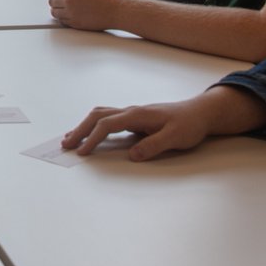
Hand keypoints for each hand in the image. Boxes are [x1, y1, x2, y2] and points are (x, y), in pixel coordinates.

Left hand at [48, 0, 119, 30]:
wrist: (116, 11)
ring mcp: (71, 13)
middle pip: (52, 0)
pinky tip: (69, 14)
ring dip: (57, 9)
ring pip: (54, 12)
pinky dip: (63, 17)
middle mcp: (69, 1)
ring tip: (63, 7)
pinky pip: (62, 20)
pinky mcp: (74, 23)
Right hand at [61, 99, 213, 159]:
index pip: (108, 124)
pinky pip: (107, 118)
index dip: (93, 138)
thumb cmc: (189, 125)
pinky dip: (93, 125)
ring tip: (70, 139)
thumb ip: (154, 145)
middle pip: (98, 116)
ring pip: (100, 114)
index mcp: (138, 115)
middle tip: (66, 145)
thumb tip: (132, 155)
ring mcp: (132, 113)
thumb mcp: (176, 138)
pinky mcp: (134, 118)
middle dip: (80, 130)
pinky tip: (89, 134)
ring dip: (84, 125)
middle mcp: (131, 111)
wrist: (199, 112)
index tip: (82, 152)